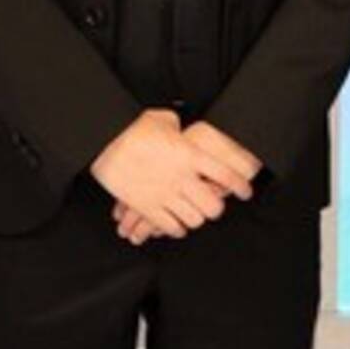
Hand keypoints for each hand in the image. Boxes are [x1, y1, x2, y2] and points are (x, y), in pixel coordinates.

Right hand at [92, 109, 251, 243]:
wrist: (104, 143)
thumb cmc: (131, 128)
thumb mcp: (162, 120)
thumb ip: (180, 128)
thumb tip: (183, 128)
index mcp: (189, 154)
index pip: (226, 174)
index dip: (241, 185)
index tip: (246, 191)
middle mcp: (181, 178)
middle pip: (214, 206)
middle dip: (216, 207)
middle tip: (214, 203)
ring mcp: (165, 194)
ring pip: (194, 220)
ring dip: (196, 218)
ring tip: (194, 212)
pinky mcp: (148, 207)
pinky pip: (171, 227)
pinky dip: (177, 228)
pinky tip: (177, 222)